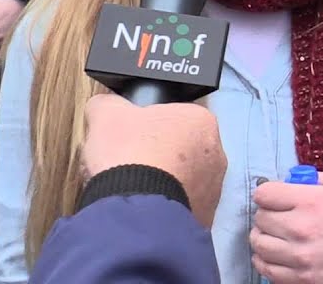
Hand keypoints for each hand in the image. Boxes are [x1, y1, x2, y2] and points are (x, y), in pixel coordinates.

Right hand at [81, 94, 226, 227]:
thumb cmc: (129, 153)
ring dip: (160, 185)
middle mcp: (217, 154)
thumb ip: (108, 105)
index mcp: (202, 121)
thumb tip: (105, 106)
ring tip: (132, 192)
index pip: (172, 119)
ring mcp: (214, 189)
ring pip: (181, 182)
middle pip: (179, 151)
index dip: (146, 128)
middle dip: (155, 157)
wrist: (138, 210)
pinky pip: (180, 208)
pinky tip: (142, 211)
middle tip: (127, 165)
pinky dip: (162, 209)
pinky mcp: (205, 217)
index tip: (129, 140)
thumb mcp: (107, 116)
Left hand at [250, 173, 322, 283]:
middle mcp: (302, 228)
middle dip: (266, 214)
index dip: (266, 194)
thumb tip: (282, 183)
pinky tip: (276, 253)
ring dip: (264, 238)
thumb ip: (308, 180)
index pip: (263, 194)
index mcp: (311, 200)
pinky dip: (266, 260)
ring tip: (275, 235)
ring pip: (259, 245)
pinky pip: (267, 269)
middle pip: (259, 219)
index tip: (271, 197)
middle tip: (277, 216)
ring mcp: (301, 257)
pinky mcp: (303, 278)